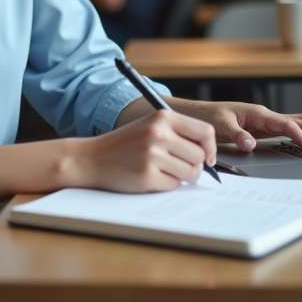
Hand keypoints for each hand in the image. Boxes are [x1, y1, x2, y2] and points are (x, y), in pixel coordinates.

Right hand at [76, 110, 216, 192]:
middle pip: (200, 155)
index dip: (210, 147)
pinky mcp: (146, 176)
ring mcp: (152, 155)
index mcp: (163, 117)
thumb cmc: (125, 144)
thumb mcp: (150, 126)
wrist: (90, 158)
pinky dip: (166, 184)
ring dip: (180, 176)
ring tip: (161, 170)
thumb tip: (209, 155)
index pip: (205, 131)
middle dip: (194, 164)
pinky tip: (150, 177)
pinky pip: (173, 185)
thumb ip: (179, 133)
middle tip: (177, 165)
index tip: (207, 157)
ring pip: (190, 172)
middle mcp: (159, 133)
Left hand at [175, 99, 301, 154]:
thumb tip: (250, 145)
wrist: (199, 113)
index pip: (287, 124)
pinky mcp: (264, 127)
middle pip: (300, 121)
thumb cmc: (209, 117)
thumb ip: (236, 135)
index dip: (301, 136)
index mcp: (258, 114)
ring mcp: (266, 121)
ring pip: (298, 122)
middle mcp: (266, 115)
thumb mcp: (219, 126)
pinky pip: (290, 128)